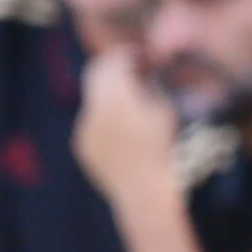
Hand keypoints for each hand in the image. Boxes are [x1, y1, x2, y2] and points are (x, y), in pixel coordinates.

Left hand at [72, 46, 182, 203]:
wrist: (148, 196)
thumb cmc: (168, 153)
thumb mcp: (168, 112)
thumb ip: (151, 86)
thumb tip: (144, 75)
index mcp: (116, 98)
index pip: (115, 61)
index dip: (130, 55)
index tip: (145, 57)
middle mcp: (94, 110)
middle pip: (96, 73)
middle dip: (114, 68)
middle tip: (135, 70)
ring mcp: (84, 130)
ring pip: (94, 99)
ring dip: (111, 95)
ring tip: (135, 105)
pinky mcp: (82, 147)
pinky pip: (92, 122)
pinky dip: (107, 118)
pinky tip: (126, 133)